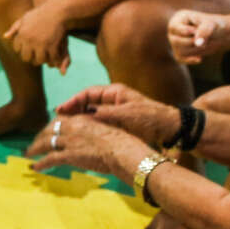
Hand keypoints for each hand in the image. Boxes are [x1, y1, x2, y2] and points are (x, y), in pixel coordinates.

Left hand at [4, 5, 70, 70]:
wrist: (57, 11)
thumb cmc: (40, 14)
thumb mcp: (25, 18)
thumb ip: (14, 28)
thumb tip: (5, 37)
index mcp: (21, 34)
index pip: (17, 49)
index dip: (22, 48)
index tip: (27, 46)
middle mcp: (29, 41)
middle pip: (26, 58)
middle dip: (30, 57)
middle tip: (35, 54)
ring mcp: (41, 44)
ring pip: (38, 60)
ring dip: (41, 59)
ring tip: (43, 56)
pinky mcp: (52, 46)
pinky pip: (51, 58)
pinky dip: (53, 58)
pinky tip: (54, 54)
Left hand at [28, 113, 142, 177]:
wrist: (123, 151)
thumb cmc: (123, 142)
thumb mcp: (108, 128)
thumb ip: (96, 129)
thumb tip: (94, 134)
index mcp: (83, 119)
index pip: (61, 119)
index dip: (52, 125)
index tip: (48, 130)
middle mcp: (73, 127)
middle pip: (50, 129)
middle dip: (40, 136)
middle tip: (35, 142)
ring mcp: (70, 141)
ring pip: (46, 142)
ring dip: (34, 148)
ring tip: (28, 153)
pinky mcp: (70, 155)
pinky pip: (50, 158)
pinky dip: (40, 163)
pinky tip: (35, 167)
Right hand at [58, 84, 177, 145]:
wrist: (171, 128)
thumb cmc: (151, 119)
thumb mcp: (126, 116)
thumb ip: (105, 114)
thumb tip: (84, 116)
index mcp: (115, 92)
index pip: (88, 93)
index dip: (73, 101)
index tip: (61, 110)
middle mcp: (114, 99)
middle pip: (87, 102)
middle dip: (73, 110)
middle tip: (58, 120)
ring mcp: (116, 110)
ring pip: (92, 113)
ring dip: (79, 119)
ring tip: (65, 128)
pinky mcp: (119, 122)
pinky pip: (99, 123)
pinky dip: (89, 127)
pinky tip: (81, 135)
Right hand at [167, 9, 229, 64]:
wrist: (217, 34)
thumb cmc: (212, 25)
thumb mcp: (211, 24)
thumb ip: (204, 30)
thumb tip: (197, 43)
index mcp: (177, 20)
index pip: (175, 28)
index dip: (187, 31)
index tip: (198, 30)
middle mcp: (173, 33)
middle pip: (176, 41)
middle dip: (193, 41)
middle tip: (207, 39)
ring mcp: (174, 44)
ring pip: (181, 51)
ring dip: (197, 50)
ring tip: (207, 44)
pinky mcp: (179, 54)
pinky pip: (182, 60)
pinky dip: (192, 59)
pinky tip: (200, 58)